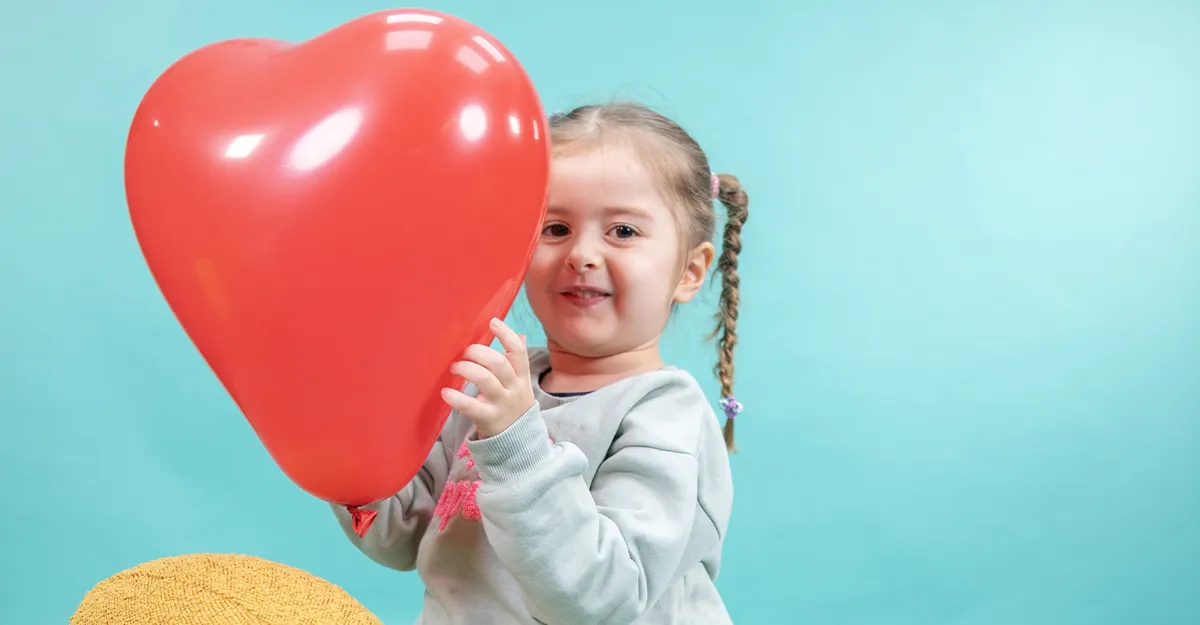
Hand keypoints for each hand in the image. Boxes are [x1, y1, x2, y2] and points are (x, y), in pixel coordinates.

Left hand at [441, 318, 535, 438]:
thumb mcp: (521, 383)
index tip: (492, 322)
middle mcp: (513, 388)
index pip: (518, 352)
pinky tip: (445, 392)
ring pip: (485, 380)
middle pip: (499, 363)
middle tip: (465, 352)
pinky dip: (456, 398)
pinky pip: (471, 406)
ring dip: (467, 369)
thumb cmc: (513, 404)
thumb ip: (518, 361)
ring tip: (454, 368)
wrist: (519, 441)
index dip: (506, 335)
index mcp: (521, 376)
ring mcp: (501, 403)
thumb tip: (520, 336)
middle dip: (479, 352)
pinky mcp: (488, 418)